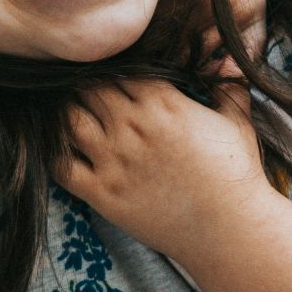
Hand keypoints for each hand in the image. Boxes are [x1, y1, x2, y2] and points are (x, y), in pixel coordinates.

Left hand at [55, 80, 274, 262]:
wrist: (232, 230)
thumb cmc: (237, 175)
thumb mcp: (237, 122)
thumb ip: (227, 86)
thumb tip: (227, 61)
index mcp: (163, 103)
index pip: (118, 68)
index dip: (110, 67)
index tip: (107, 73)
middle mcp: (133, 127)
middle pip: (88, 88)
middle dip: (83, 86)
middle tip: (79, 91)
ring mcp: (114, 160)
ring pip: (67, 120)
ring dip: (65, 114)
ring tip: (69, 115)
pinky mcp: (102, 192)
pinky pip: (60, 165)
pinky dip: (54, 152)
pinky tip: (60, 149)